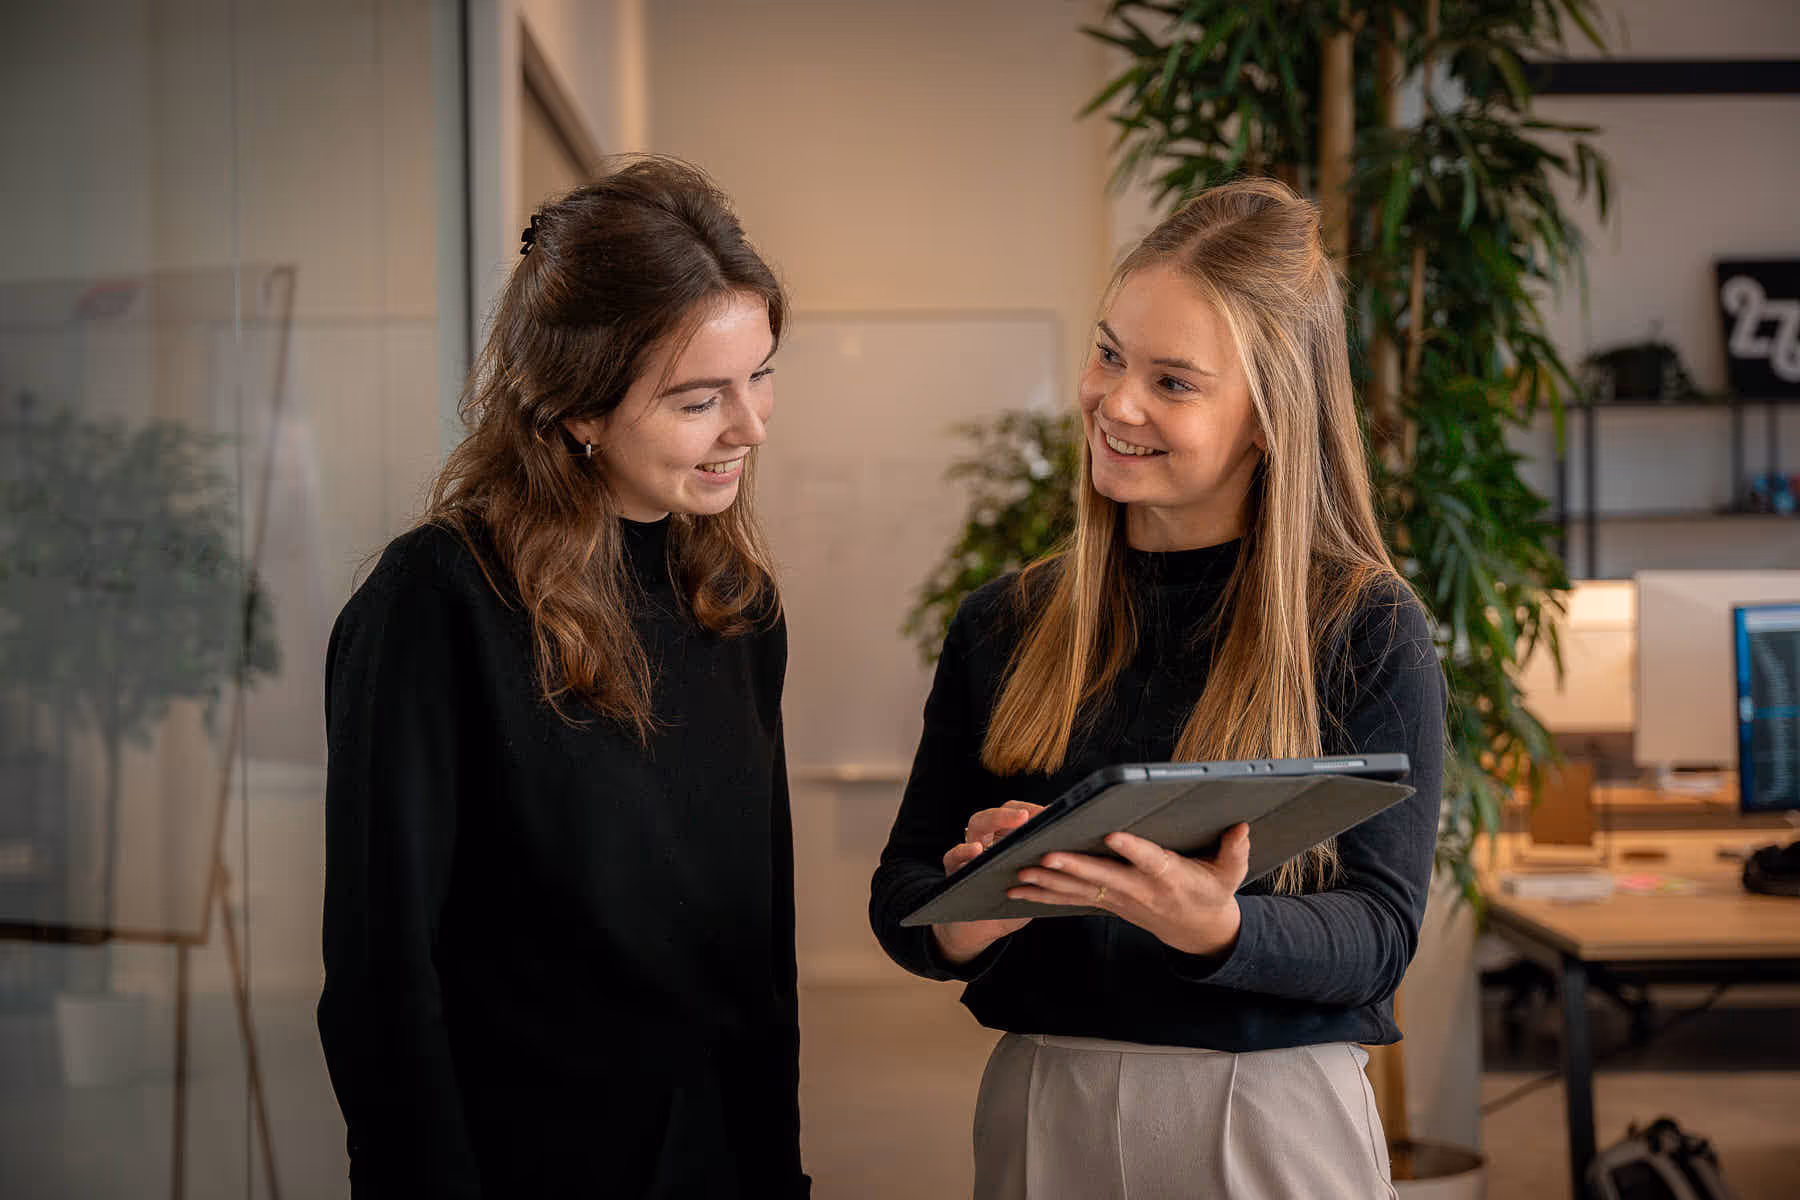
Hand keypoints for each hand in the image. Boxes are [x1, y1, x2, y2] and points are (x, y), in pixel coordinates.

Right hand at [931, 801, 1043, 964]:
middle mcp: (989, 839)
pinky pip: (953, 856)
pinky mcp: (954, 871)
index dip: (1035, 811)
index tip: (1053, 812)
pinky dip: (963, 851)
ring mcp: (970, 852)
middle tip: (1032, 815)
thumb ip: (1046, 869)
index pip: (1019, 814)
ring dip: (995, 820)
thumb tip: (1074, 855)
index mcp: (1008, 839)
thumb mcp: (1033, 884)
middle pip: (1002, 811)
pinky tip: (976, 851)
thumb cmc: (1012, 903)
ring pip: (977, 824)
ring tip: (1014, 823)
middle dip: (1017, 810)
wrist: (982, 929)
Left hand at [1007, 823, 1251, 957]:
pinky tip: (1017, 891)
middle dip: (1073, 868)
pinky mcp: (1106, 903)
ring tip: (1020, 874)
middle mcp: (1140, 889)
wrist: (1197, 931)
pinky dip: (1044, 896)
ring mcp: (1120, 899)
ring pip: (1080, 890)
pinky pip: (1071, 899)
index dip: (1132, 849)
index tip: (1113, 836)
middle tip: (1046, 856)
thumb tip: (1242, 825)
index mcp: (1169, 876)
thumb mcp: (1231, 874)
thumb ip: (1235, 849)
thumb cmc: (1211, 892)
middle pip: (1103, 877)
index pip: (1149, 860)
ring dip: (1049, 883)